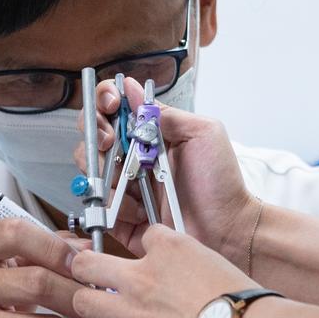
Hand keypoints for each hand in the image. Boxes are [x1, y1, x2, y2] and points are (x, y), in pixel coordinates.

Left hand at [67, 224, 259, 317]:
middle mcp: (143, 279)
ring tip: (101, 309)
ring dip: (91, 305)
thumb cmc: (240, 302)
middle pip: (86, 263)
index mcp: (169, 250)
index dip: (145, 247)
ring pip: (84, 303)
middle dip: (83, 267)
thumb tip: (171, 262)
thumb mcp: (214, 262)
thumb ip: (186, 259)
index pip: (144, 235)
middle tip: (87, 272)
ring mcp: (136, 315)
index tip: (143, 254)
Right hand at [75, 78, 260, 264]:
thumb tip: (131, 87)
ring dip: (109, 175)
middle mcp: (132, 158)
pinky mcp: (119, 218)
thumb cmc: (221, 182)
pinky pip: (98, 207)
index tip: (113, 107)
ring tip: (135, 186)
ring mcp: (124, 188)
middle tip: (111, 143)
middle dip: (97, 136)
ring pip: (91, 171)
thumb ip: (164, 113)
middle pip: (93, 137)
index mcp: (150, 135)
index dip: (105, 102)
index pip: (114, 109)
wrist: (227, 229)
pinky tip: (138, 211)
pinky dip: (114, 207)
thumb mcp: (201, 134)